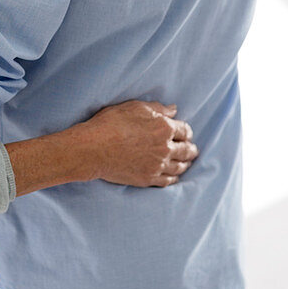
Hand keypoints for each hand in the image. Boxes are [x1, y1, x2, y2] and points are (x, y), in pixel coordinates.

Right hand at [82, 100, 197, 187]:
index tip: (185, 132)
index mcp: (164, 128)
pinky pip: (168, 181)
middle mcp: (165, 148)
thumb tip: (173, 109)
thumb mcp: (135, 107)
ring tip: (187, 163)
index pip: (185, 130)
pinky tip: (174, 176)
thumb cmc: (112, 123)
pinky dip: (174, 178)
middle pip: (187, 150)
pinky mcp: (148, 179)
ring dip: (185, 164)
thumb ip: (158, 108)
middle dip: (191, 149)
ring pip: (179, 167)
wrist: (95, 148)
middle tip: (192, 149)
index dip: (186, 131)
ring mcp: (157, 166)